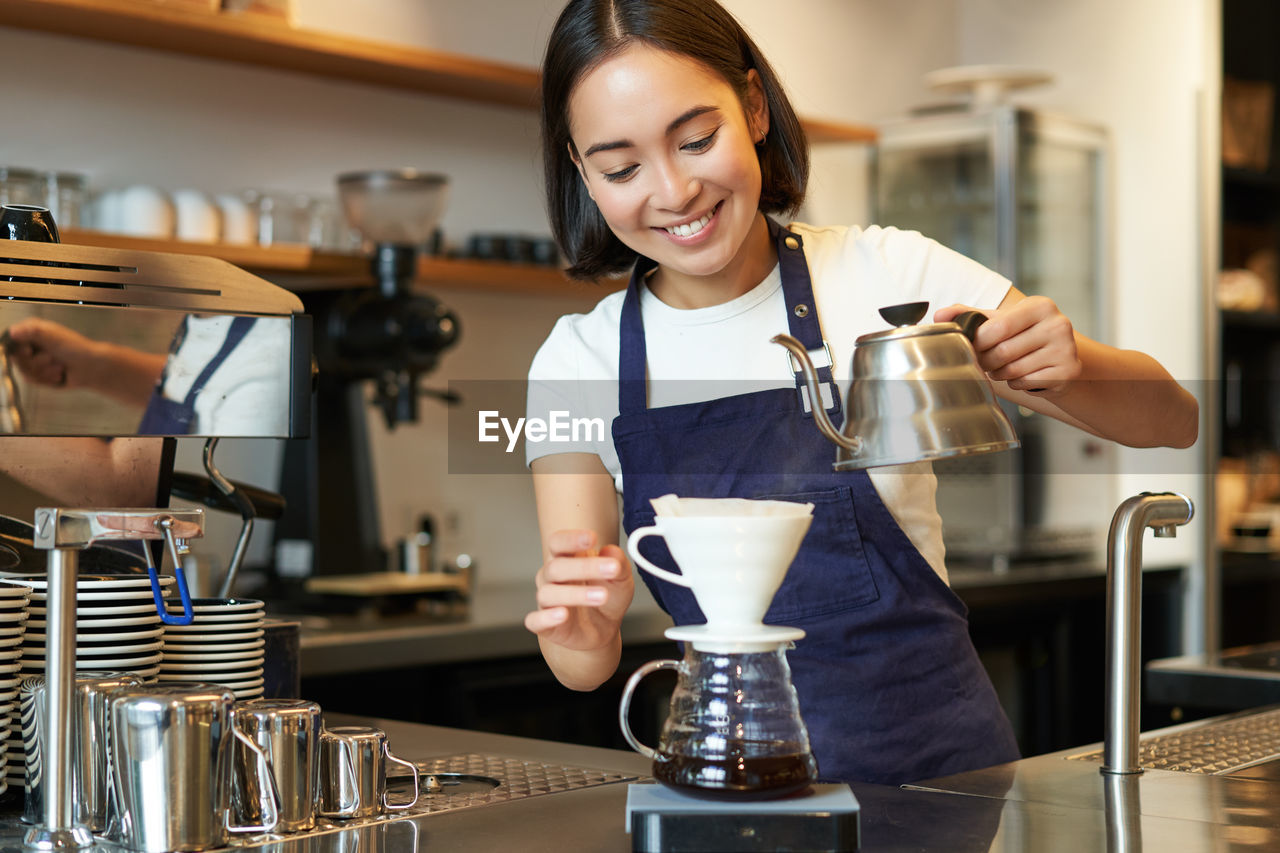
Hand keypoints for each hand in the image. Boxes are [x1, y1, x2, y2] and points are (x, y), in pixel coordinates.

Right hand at [4, 318, 101, 388]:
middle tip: (52, 358)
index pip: (11, 340)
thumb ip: (31, 331)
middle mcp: (31, 346)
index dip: (18, 348)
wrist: (92, 368)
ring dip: (44, 371)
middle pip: (16, 359)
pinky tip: (60, 375)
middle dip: (36, 361)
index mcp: (32, 332)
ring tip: (60, 366)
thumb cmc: (75, 348)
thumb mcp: (52, 335)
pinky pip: (32, 381)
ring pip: (24, 371)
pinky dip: (47, 379)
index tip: (29, 351)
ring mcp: (35, 361)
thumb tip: (12, 332)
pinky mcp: (40, 375)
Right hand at [524, 529, 633, 651]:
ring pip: (548, 593)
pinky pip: (535, 620)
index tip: (593, 538)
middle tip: (611, 569)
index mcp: (567, 558)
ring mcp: (547, 601)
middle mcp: (552, 577)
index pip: (559, 542)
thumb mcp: (621, 579)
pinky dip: (546, 618)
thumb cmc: (608, 598)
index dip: (572, 539)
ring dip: (575, 594)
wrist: (603, 630)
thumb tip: (611, 550)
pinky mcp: (545, 625)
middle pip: (556, 567)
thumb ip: (618, 562)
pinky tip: (563, 615)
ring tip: (602, 596)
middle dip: (584, 567)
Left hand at [935, 296, 1081, 393]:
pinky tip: (1021, 375)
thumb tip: (939, 315)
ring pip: (1013, 369)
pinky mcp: (1068, 371)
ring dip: (999, 373)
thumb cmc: (1024, 336)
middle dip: (986, 361)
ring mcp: (1066, 348)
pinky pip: (1026, 382)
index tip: (972, 346)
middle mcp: (1058, 324)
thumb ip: (969, 314)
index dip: (979, 341)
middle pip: (1003, 351)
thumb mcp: (1000, 320)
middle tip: (984, 361)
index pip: (998, 327)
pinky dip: (1016, 383)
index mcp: (1040, 306)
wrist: (1060, 358)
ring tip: (1002, 368)